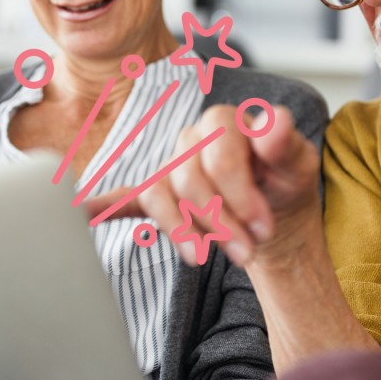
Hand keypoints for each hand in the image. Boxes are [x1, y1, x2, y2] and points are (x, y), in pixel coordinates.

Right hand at [83, 104, 320, 266]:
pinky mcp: (158, 195)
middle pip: (189, 177)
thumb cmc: (285, 184)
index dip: (238, 191)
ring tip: (208, 257)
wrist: (274, 215)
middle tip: (247, 251)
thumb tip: (271, 122)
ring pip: (161, 196)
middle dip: (219, 220)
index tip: (262, 226)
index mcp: (225, 122)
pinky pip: (124, 198)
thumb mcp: (300, 166)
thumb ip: (286, 143)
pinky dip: (101, 207)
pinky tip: (81, 214)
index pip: (217, 151)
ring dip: (183, 231)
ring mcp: (171, 168)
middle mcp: (192, 140)